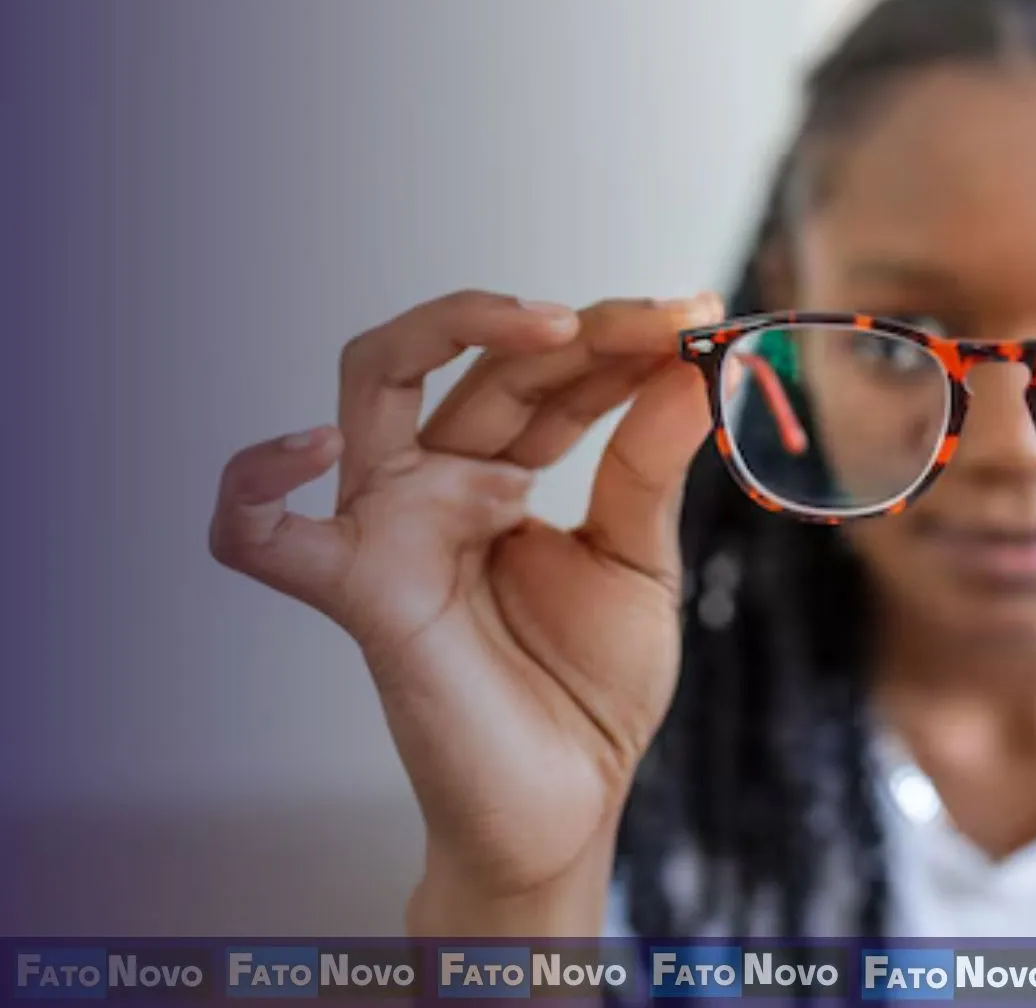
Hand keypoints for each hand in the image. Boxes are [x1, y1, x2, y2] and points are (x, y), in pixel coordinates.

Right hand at [208, 288, 722, 932]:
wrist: (571, 800)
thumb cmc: (591, 689)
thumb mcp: (639, 558)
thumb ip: (650, 463)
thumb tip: (695, 364)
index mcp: (499, 473)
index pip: (547, 373)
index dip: (620, 340)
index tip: (699, 318)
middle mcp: (435, 484)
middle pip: (484, 364)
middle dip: (580, 329)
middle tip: (667, 322)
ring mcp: (388, 527)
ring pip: (374, 382)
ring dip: (462, 330)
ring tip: (560, 329)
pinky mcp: (356, 590)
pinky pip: (257, 534)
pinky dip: (253, 479)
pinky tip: (309, 445)